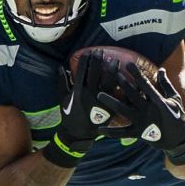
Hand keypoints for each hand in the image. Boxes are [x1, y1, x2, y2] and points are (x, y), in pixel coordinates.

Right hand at [44, 49, 115, 166]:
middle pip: (95, 73)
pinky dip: (120, 85)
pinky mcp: (109, 108)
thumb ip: (62, 83)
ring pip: (108, 82)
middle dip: (98, 61)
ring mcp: (101, 101)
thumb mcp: (63, 99)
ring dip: (111, 69)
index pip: (81, 71)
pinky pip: (116, 94)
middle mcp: (89, 95)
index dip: (85, 61)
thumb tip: (61, 67)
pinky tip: (124, 76)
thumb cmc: (69, 115)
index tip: (88, 52)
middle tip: (101, 52)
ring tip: (114, 60)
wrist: (78, 134)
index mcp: (77, 91)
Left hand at [98, 65, 184, 156]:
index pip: (146, 85)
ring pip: (124, 111)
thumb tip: (161, 70)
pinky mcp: (138, 133)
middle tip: (113, 73)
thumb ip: (166, 85)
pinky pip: (123, 133)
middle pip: (133, 95)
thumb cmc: (177, 117)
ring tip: (99, 95)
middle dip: (123, 84)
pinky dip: (111, 132)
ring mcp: (142, 122)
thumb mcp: (175, 99)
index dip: (137, 74)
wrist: (179, 140)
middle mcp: (149, 110)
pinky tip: (100, 129)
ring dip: (111, 102)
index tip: (129, 64)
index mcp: (158, 101)